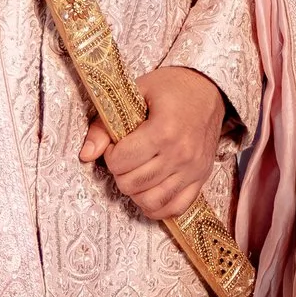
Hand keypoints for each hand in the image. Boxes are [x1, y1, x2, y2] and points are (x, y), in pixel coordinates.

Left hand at [80, 65, 225, 220]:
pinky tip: (149, 191)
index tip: (117, 142)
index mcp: (163, 130)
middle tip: (126, 157)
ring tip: (136, 173)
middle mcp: (180, 154)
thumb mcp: (134, 93)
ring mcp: (192, 170)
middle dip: (120, 172)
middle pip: (132, 184)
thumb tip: (85, 155)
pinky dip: (157, 206)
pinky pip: (175, 208)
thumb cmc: (171, 88)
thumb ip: (104, 125)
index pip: (120, 161)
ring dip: (135, 191)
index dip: (111, 153)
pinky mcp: (201, 178)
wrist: (210, 90)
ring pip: (150, 201)